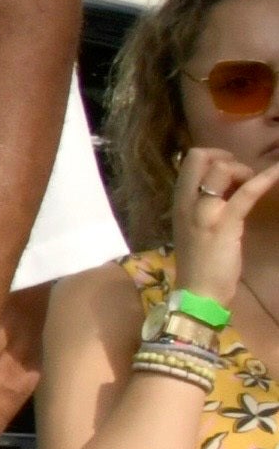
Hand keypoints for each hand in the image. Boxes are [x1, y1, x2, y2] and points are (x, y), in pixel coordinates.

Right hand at [187, 151, 260, 314]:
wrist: (199, 292)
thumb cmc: (199, 264)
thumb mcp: (193, 228)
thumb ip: (202, 208)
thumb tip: (223, 191)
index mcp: (179, 202)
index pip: (189, 161)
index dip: (212, 158)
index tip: (228, 172)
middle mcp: (187, 201)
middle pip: (200, 156)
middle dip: (225, 157)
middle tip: (240, 174)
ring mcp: (205, 210)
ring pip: (222, 169)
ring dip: (244, 170)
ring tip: (253, 184)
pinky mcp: (226, 222)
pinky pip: (246, 193)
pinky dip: (265, 178)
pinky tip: (278, 172)